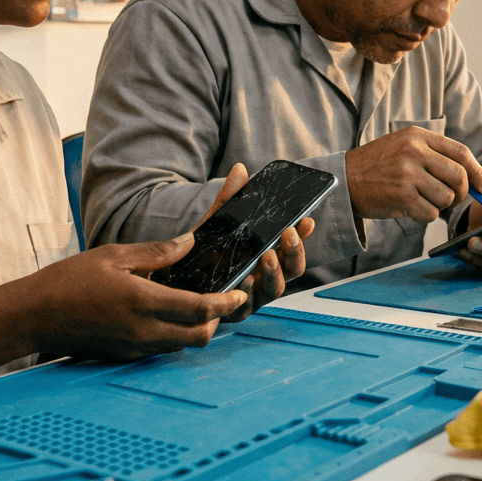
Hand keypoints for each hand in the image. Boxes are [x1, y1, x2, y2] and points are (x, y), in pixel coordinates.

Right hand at [18, 235, 245, 361]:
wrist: (33, 316)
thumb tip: (190, 241)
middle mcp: (142, 331)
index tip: (240, 293)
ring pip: (181, 345)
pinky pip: (160, 348)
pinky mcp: (123, 356)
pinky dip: (173, 335)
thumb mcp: (113, 255)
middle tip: (222, 300)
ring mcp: (133, 348)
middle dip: (217, 320)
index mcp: (142, 302)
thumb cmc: (68, 280)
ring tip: (196, 303)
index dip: (226, 303)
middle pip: (199, 336)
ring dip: (195, 328)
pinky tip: (167, 313)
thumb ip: (156, 252)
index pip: (199, 310)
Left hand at [186, 163, 314, 322]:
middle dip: (294, 251)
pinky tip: (244, 280)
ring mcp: (252, 296)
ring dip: (275, 272)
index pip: (293, 247)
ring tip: (267, 256)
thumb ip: (230, 199)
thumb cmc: (202, 252)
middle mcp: (265, 277)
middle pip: (292, 269)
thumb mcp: (217, 223)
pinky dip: (247, 293)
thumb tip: (240, 169)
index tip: (307, 219)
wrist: (174, 278)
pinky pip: (246, 306)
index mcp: (267, 257)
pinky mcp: (233, 311)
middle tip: (288, 233)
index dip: (304, 235)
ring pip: (275, 289)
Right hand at [344, 126, 481, 221]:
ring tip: (421, 200)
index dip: (478, 172)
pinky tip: (409, 208)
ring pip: (446, 198)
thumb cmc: (377, 167)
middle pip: (459, 177)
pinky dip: (425, 215)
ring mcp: (408, 173)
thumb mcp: (404, 147)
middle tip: (451, 199)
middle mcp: (414, 151)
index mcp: (417, 136)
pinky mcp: (401, 195)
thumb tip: (473, 180)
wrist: (343, 180)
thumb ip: (435, 157)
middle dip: (461, 193)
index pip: (461, 153)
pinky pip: (430, 213)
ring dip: (439, 205)